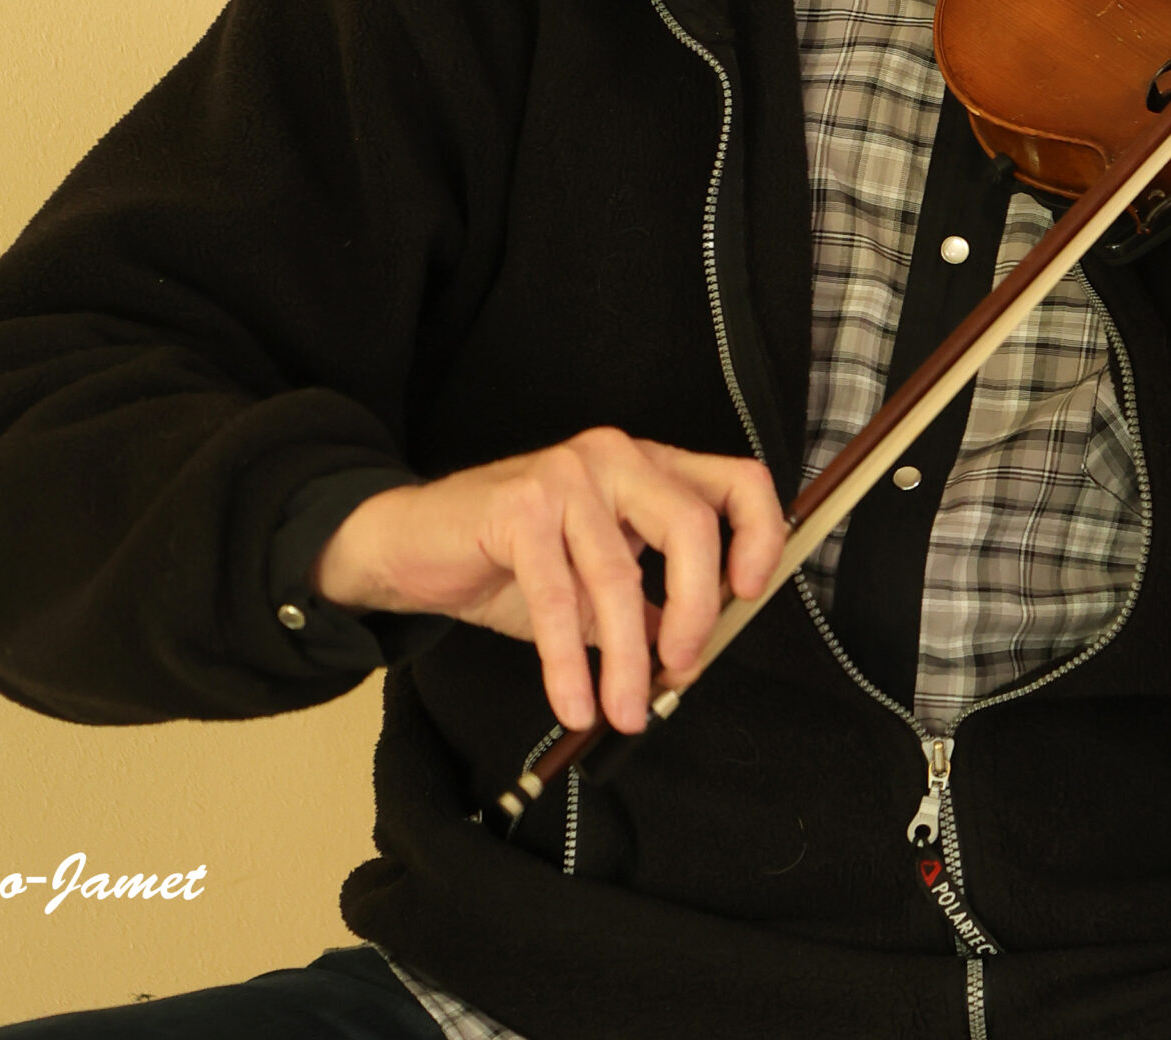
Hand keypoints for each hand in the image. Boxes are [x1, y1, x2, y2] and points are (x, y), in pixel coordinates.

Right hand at [310, 429, 786, 732]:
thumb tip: (691, 657)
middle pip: (692, 524)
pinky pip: (558, 598)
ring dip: (627, 660)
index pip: (737, 480)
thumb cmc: (509, 559)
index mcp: (648, 467)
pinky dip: (568, 663)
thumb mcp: (594, 584)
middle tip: (682, 670)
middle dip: (697, 610)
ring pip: (619, 575)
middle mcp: (616, 457)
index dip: (759, 534)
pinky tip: (574, 703)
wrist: (411, 544)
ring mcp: (568, 475)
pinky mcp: (520, 506)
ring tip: (625, 712)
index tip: (750, 594)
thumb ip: (648, 606)